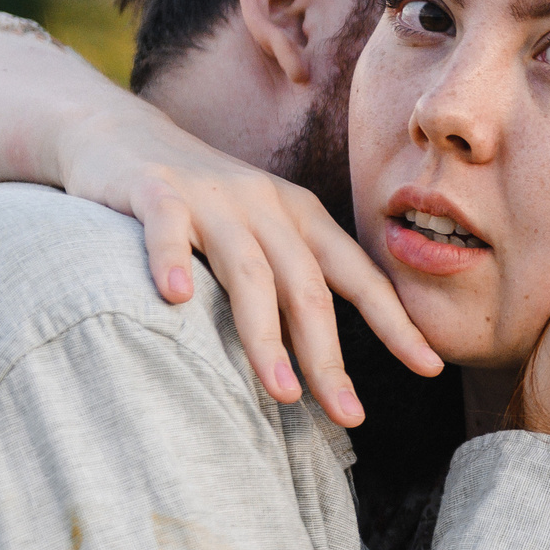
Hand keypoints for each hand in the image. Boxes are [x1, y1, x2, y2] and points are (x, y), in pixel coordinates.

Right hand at [54, 96, 442, 426]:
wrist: (118, 133)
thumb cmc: (203, 202)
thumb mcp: (261, 232)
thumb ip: (291, 281)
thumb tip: (327, 359)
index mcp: (302, 218)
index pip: (359, 277)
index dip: (396, 323)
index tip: (432, 367)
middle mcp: (266, 206)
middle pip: (308, 288)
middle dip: (330, 357)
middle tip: (347, 415)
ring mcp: (212, 197)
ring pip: (248, 272)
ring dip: (266, 336)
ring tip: (282, 392)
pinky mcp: (153, 190)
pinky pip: (166, 227)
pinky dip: (172, 261)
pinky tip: (178, 300)